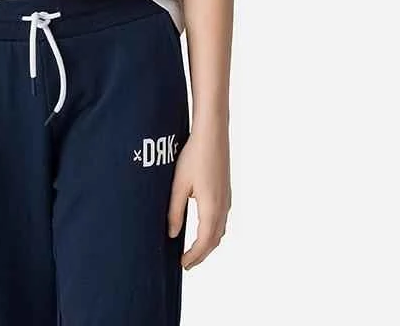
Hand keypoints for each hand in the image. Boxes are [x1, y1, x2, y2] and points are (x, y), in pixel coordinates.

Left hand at [167, 120, 231, 269]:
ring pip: (220, 230)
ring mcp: (227, 199)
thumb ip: (175, 211)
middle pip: (214, 240)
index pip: (204, 242)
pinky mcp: (226, 191)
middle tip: (187, 263)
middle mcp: (223, 206)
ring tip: (194, 250)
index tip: (182, 265)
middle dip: (201, 254)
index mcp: (211, 208)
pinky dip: (214, 231)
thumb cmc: (194, 156)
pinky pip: (222, 219)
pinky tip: (205, 228)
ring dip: (209, 244)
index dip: (194, 256)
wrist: (212, 135)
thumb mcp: (179, 184)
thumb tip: (172, 234)